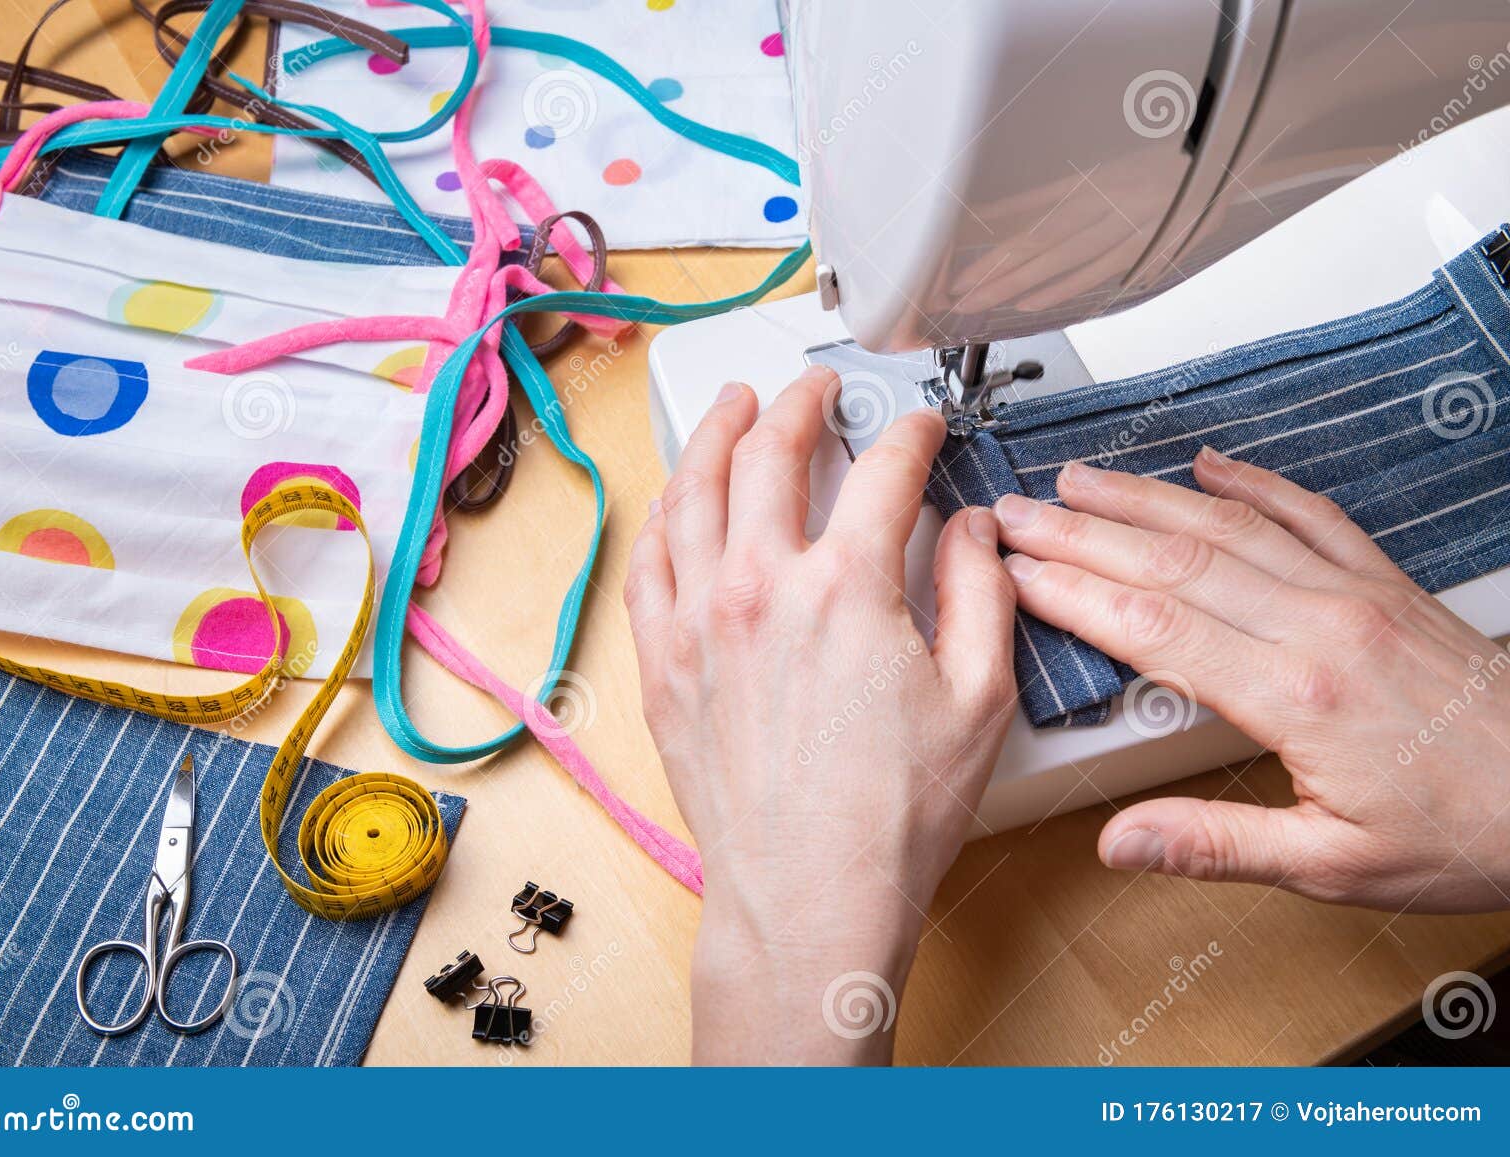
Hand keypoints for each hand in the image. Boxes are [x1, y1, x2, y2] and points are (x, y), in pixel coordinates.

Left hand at [625, 368, 1016, 1063]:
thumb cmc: (891, 817)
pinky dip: (663, 512)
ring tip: (735, 406)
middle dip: (801, 404)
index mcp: (846, 586)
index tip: (918, 426)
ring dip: (716, 433)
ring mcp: (698, 621)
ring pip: (693, 490)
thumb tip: (973, 529)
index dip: (909, 432)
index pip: (882, 469)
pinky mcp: (662, 662)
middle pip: (770, 454)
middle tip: (816, 390)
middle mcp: (760, 587)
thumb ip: (981, 592)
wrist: (809, 897)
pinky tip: (674, 497)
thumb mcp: (981, 699)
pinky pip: (649, 560)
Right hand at [994, 447, 1509, 913]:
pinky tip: (1210, 464)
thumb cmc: (1462, 835)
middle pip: (1176, 562)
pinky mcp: (1387, 585)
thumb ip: (1216, 844)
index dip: (1074, 593)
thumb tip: (1120, 842)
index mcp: (1299, 697)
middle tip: (1018, 511)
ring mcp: (1356, 595)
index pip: (1155, 628)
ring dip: (1145, 497)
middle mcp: (1323, 628)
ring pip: (1230, 527)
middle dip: (1084, 532)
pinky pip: (1312, 515)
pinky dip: (1255, 484)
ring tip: (1081, 477)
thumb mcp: (1333, 868)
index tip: (1017, 572)